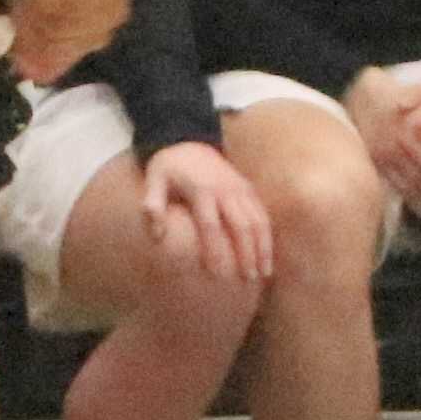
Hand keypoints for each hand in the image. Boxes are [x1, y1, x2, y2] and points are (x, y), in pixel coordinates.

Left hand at [135, 140, 275, 284]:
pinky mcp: (248, 188)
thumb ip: (153, 206)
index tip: (217, 275)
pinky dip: (267, 236)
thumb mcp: (154, 180)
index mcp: (201, 190)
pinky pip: (262, 214)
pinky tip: (267, 256)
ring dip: (262, 248)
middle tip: (248, 280)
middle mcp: (225, 190)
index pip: (210, 226)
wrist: (189, 139)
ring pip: (258, 221)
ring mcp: (240, 188)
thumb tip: (157, 236)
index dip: (215, 251)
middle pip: (241, 226)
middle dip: (246, 254)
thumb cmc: (169, 166)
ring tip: (263, 274)